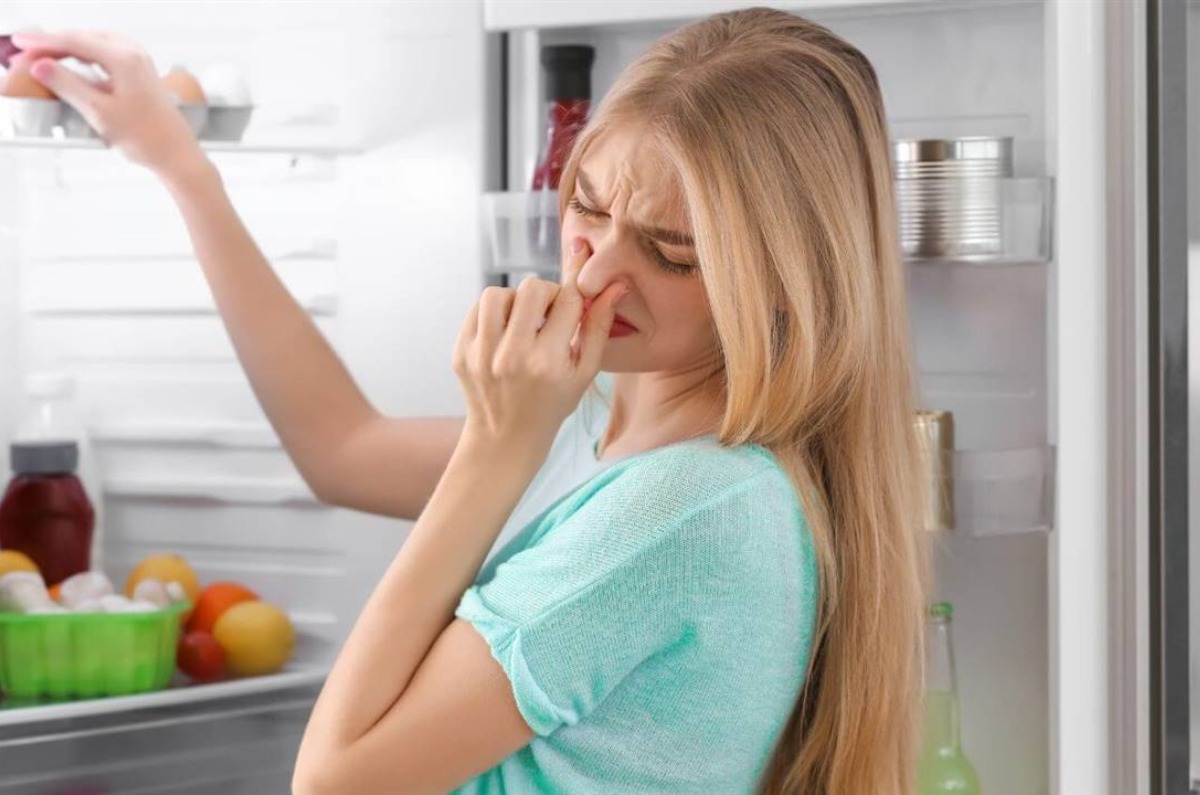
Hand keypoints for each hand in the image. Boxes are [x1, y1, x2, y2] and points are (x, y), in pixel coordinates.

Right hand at [11, 30, 202, 179]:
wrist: (177, 155)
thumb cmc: (146, 138)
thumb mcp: (99, 112)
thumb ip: (67, 85)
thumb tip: (39, 65)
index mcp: (124, 58)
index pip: (73, 41)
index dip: (42, 41)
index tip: (19, 42)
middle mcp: (133, 53)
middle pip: (83, 39)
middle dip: (52, 45)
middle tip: (25, 54)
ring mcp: (139, 62)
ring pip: (93, 45)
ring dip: (67, 50)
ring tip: (43, 59)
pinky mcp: (140, 73)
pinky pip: (105, 56)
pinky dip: (84, 58)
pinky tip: (72, 65)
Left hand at [452, 237, 626, 455]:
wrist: (505, 438)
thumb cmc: (552, 404)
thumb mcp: (584, 373)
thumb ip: (599, 327)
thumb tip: (614, 286)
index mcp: (548, 362)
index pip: (568, 300)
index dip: (576, 292)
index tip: (574, 298)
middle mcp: (512, 357)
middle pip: (532, 288)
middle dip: (546, 293)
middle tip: (548, 312)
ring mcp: (481, 355)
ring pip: (497, 294)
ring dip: (514, 300)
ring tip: (522, 319)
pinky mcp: (460, 353)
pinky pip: (476, 310)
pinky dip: (493, 313)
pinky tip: (504, 330)